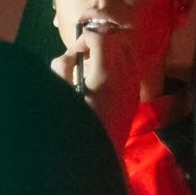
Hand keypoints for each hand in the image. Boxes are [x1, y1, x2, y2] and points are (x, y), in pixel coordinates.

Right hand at [51, 25, 139, 149]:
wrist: (94, 158)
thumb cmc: (73, 124)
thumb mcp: (61, 92)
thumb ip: (63, 66)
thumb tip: (72, 54)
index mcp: (104, 74)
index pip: (100, 37)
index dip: (84, 37)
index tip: (75, 51)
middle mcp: (124, 76)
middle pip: (116, 38)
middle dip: (98, 38)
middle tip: (84, 51)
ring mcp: (133, 85)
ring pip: (127, 49)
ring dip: (111, 48)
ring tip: (95, 61)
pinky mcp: (135, 95)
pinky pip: (132, 66)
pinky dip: (120, 62)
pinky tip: (106, 75)